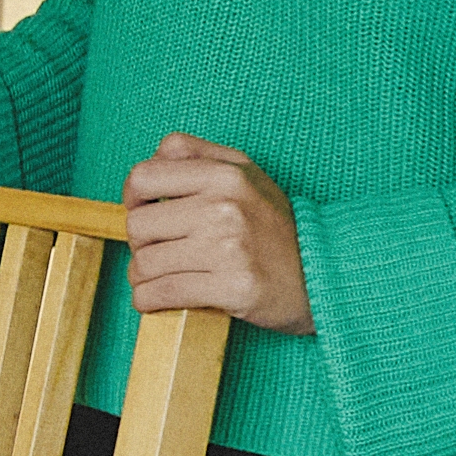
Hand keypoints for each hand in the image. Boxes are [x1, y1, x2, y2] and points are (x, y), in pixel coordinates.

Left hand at [122, 133, 312, 329]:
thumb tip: (152, 157)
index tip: (143, 210)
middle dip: (140, 243)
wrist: (323, 272)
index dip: (132, 196)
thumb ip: (198, 155)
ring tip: (160, 277)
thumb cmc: (275, 225)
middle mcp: (225, 207)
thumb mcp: (246, 174)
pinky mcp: (231, 287)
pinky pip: (161, 293)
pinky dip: (147, 300)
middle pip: (138, 225)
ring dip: (142, 276)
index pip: (144, 176)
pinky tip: (155, 299)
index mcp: (225, 175)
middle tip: (159, 251)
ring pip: (145, 263)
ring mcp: (229, 248)